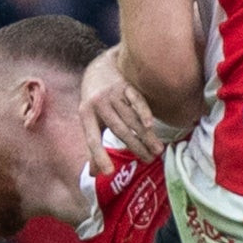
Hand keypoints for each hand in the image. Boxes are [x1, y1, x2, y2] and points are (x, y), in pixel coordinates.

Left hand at [79, 49, 164, 171]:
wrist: (101, 67)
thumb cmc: (96, 102)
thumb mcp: (90, 120)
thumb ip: (93, 146)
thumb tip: (95, 174)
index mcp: (85, 114)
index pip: (92, 139)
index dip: (99, 156)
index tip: (109, 172)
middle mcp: (98, 104)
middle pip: (119, 129)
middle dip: (135, 146)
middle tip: (149, 160)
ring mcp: (113, 94)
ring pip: (131, 118)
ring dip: (145, 135)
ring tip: (157, 150)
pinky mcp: (127, 85)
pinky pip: (137, 100)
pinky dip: (143, 112)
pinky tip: (151, 125)